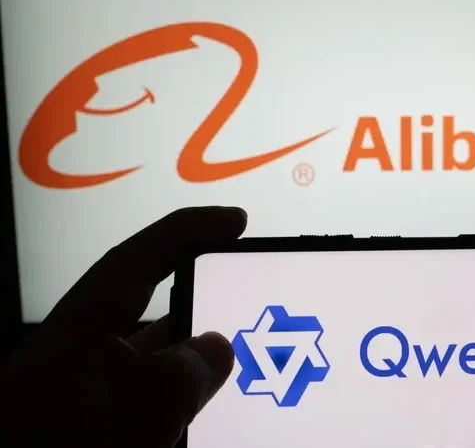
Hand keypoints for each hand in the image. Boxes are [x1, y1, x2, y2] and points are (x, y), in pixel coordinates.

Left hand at [0, 207, 247, 447]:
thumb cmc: (53, 445)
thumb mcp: (128, 417)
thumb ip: (180, 378)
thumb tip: (218, 346)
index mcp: (81, 330)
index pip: (139, 261)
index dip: (189, 230)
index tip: (236, 220)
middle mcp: (84, 354)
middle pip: (154, 316)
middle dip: (205, 310)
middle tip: (249, 310)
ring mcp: (88, 392)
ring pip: (155, 366)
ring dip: (195, 368)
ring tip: (244, 372)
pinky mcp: (96, 423)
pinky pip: (147, 402)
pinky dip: (179, 405)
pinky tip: (205, 418)